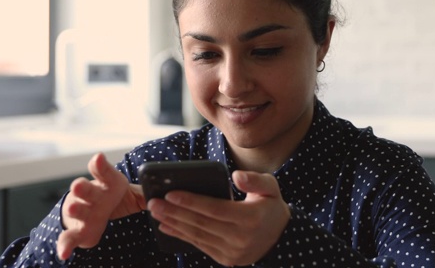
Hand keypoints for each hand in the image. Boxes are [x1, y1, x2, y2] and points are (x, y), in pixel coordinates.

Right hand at [57, 153, 145, 259]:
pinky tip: (64, 253)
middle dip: (82, 187)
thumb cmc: (114, 198)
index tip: (99, 158)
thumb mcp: (132, 195)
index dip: (100, 165)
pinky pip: (69, 238)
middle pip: (86, 189)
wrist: (93, 213)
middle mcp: (91, 195)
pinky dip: (65, 245)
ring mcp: (82, 212)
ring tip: (74, 210)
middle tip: (78, 185)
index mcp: (107, 183)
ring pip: (77, 210)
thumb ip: (145, 195)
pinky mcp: (76, 231)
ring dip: (76, 210)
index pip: (104, 171)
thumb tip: (162, 194)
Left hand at [147, 170, 289, 265]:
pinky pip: (199, 246)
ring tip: (155, 213)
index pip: (214, 209)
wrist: (280, 238)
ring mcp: (232, 251)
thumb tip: (236, 176)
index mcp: (250, 218)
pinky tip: (166, 227)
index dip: (191, 201)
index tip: (170, 193)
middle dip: (174, 212)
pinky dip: (180, 236)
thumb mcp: (271, 188)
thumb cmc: (270, 206)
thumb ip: (255, 180)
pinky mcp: (225, 259)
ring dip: (173, 224)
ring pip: (197, 236)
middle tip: (153, 202)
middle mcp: (240, 238)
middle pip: (201, 223)